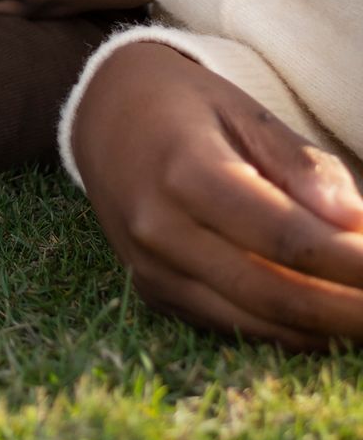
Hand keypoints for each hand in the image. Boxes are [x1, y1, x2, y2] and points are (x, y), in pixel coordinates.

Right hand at [71, 41, 362, 347]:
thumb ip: (299, 163)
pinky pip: (228, 325)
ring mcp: (150, 267)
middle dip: (347, 310)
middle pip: (271, 291)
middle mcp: (159, 227)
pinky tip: (328, 325)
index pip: (284, 235)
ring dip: (323, 330)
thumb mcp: (244, 109)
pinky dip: (284, 332)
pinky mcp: (152, 292)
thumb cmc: (185, 107)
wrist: (102, 117)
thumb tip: (356, 220)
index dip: (350, 263)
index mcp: (184, 170)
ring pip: (252, 321)